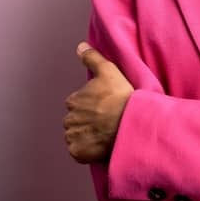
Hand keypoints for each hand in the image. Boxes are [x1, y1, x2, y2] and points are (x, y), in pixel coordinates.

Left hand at [63, 41, 134, 163]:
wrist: (130, 123)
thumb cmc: (120, 96)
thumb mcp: (108, 71)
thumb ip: (92, 58)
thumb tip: (80, 46)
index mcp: (73, 101)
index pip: (77, 104)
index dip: (90, 106)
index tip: (103, 107)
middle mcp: (69, 119)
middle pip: (75, 121)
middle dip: (86, 121)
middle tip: (104, 121)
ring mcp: (73, 137)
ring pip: (76, 136)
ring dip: (86, 136)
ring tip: (104, 133)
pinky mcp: (78, 153)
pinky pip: (79, 152)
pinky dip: (86, 150)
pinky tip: (101, 144)